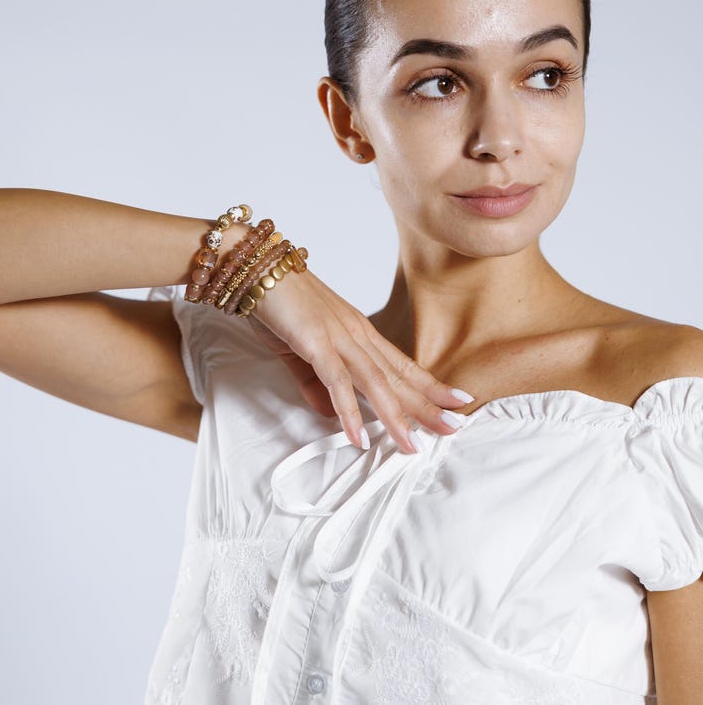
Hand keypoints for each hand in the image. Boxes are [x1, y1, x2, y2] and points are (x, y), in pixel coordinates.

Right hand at [247, 269, 473, 453]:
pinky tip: (358, 436)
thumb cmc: (279, 302)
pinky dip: (348, 411)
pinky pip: (336, 381)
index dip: (430, 385)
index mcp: (358, 333)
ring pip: (375, 382)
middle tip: (454, 429)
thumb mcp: (301, 349)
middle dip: (427, 405)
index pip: (401, 365)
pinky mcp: (314, 340)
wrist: (254, 266)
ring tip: (412, 445)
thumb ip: (314, 384)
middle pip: (397, 376)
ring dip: (395, 416)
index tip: (456, 402)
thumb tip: (329, 414)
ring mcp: (337, 336)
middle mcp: (356, 334)